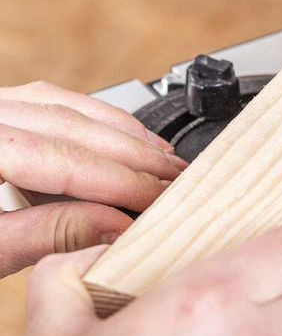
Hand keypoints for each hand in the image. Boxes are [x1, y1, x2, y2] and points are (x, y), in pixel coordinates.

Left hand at [0, 81, 186, 275]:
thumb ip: (50, 233)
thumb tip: (117, 225)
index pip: (67, 161)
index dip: (123, 182)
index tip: (160, 200)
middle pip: (73, 126)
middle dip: (134, 154)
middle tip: (178, 177)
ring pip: (68, 107)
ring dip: (122, 133)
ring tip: (162, 158)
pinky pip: (50, 101)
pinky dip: (93, 120)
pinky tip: (120, 135)